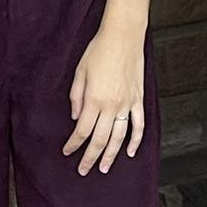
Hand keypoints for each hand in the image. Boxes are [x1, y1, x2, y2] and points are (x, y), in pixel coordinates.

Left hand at [62, 22, 145, 176]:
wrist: (123, 36)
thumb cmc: (98, 50)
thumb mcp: (80, 72)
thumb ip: (76, 97)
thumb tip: (75, 117)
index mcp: (93, 99)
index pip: (82, 131)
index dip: (74, 144)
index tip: (67, 151)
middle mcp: (111, 106)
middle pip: (99, 140)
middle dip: (90, 158)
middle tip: (83, 170)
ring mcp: (127, 104)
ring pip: (119, 138)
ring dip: (111, 155)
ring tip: (105, 168)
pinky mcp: (138, 99)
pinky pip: (138, 125)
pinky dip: (136, 141)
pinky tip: (131, 152)